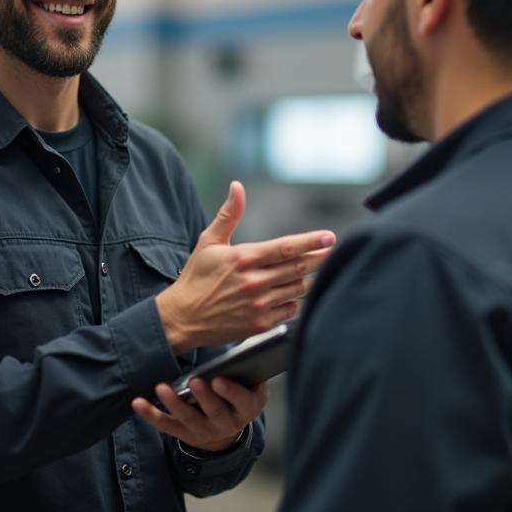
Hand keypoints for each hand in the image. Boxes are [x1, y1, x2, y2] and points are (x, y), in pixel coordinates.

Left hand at [131, 377, 267, 452]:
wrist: (230, 422)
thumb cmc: (240, 392)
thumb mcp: (253, 383)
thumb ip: (248, 369)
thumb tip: (245, 344)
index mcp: (247, 408)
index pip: (241, 401)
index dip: (230, 392)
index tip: (218, 379)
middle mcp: (227, 423)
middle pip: (214, 411)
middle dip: (203, 396)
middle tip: (193, 381)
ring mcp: (205, 430)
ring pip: (188, 418)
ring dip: (174, 403)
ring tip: (162, 388)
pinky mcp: (185, 433)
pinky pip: (166, 425)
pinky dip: (151, 415)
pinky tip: (138, 403)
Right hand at [156, 181, 334, 353]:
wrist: (182, 318)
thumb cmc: (196, 278)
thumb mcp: (209, 242)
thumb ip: (228, 214)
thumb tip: (237, 187)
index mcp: (243, 258)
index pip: (287, 247)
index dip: (312, 242)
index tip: (329, 237)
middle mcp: (253, 282)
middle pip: (299, 268)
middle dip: (319, 258)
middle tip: (329, 251)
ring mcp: (258, 305)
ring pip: (298, 289)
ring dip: (306, 279)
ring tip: (304, 272)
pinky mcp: (259, 324)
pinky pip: (290, 310)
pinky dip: (294, 301)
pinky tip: (287, 294)